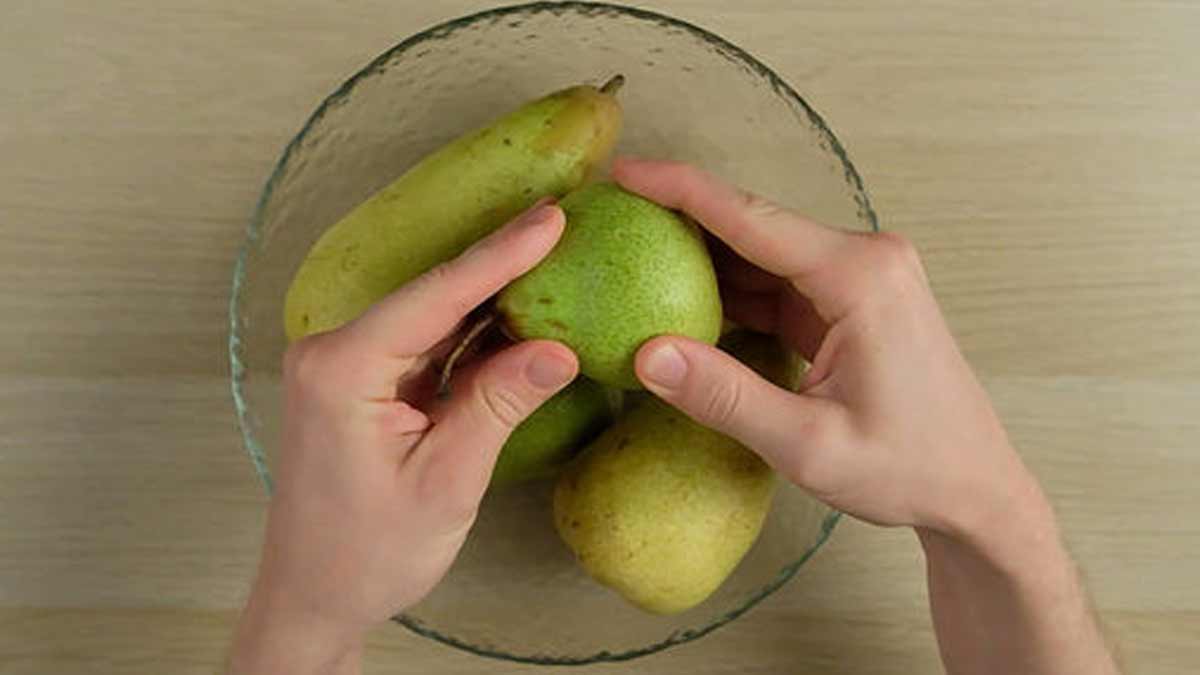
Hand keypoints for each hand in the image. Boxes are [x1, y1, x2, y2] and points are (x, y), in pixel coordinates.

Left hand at [230, 203, 577, 673]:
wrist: (314, 596)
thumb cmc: (367, 552)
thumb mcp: (446, 481)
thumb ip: (498, 406)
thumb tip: (558, 351)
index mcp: (342, 370)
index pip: (435, 297)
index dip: (499, 256)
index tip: (550, 219)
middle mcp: (335, 353)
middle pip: (432, 297)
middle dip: (499, 265)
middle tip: (561, 224)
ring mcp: (346, 367)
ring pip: (432, 318)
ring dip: (491, 300)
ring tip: (552, 262)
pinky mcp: (362, 384)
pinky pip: (425, 346)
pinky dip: (473, 338)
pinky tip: (519, 318)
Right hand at [613, 160, 1118, 674]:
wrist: (977, 491)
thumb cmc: (908, 469)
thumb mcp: (807, 444)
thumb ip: (725, 396)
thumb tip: (646, 355)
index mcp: (858, 276)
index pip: (750, 217)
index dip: (680, 189)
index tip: (622, 172)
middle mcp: (864, 258)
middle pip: (753, 225)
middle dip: (681, 220)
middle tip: (610, 221)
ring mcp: (861, 277)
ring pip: (763, 253)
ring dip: (703, 258)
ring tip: (631, 255)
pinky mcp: (853, 300)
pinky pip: (779, 283)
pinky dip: (733, 290)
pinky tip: (683, 298)